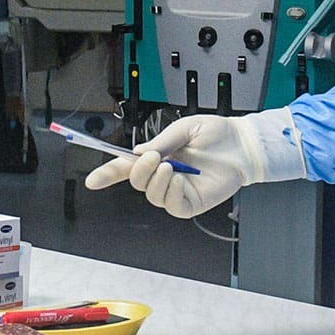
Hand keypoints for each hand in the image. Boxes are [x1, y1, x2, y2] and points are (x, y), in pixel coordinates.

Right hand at [78, 111, 301, 218]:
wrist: (243, 144)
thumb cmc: (217, 135)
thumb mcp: (184, 128)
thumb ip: (161, 142)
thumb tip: (138, 153)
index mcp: (158, 157)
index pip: (126, 168)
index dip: (107, 174)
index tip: (92, 180)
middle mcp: (164, 176)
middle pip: (136, 182)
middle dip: (138, 171)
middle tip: (154, 157)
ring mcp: (177, 191)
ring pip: (152, 195)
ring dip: (155, 180)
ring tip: (171, 166)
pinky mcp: (191, 204)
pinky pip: (172, 205)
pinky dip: (170, 192)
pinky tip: (178, 179)